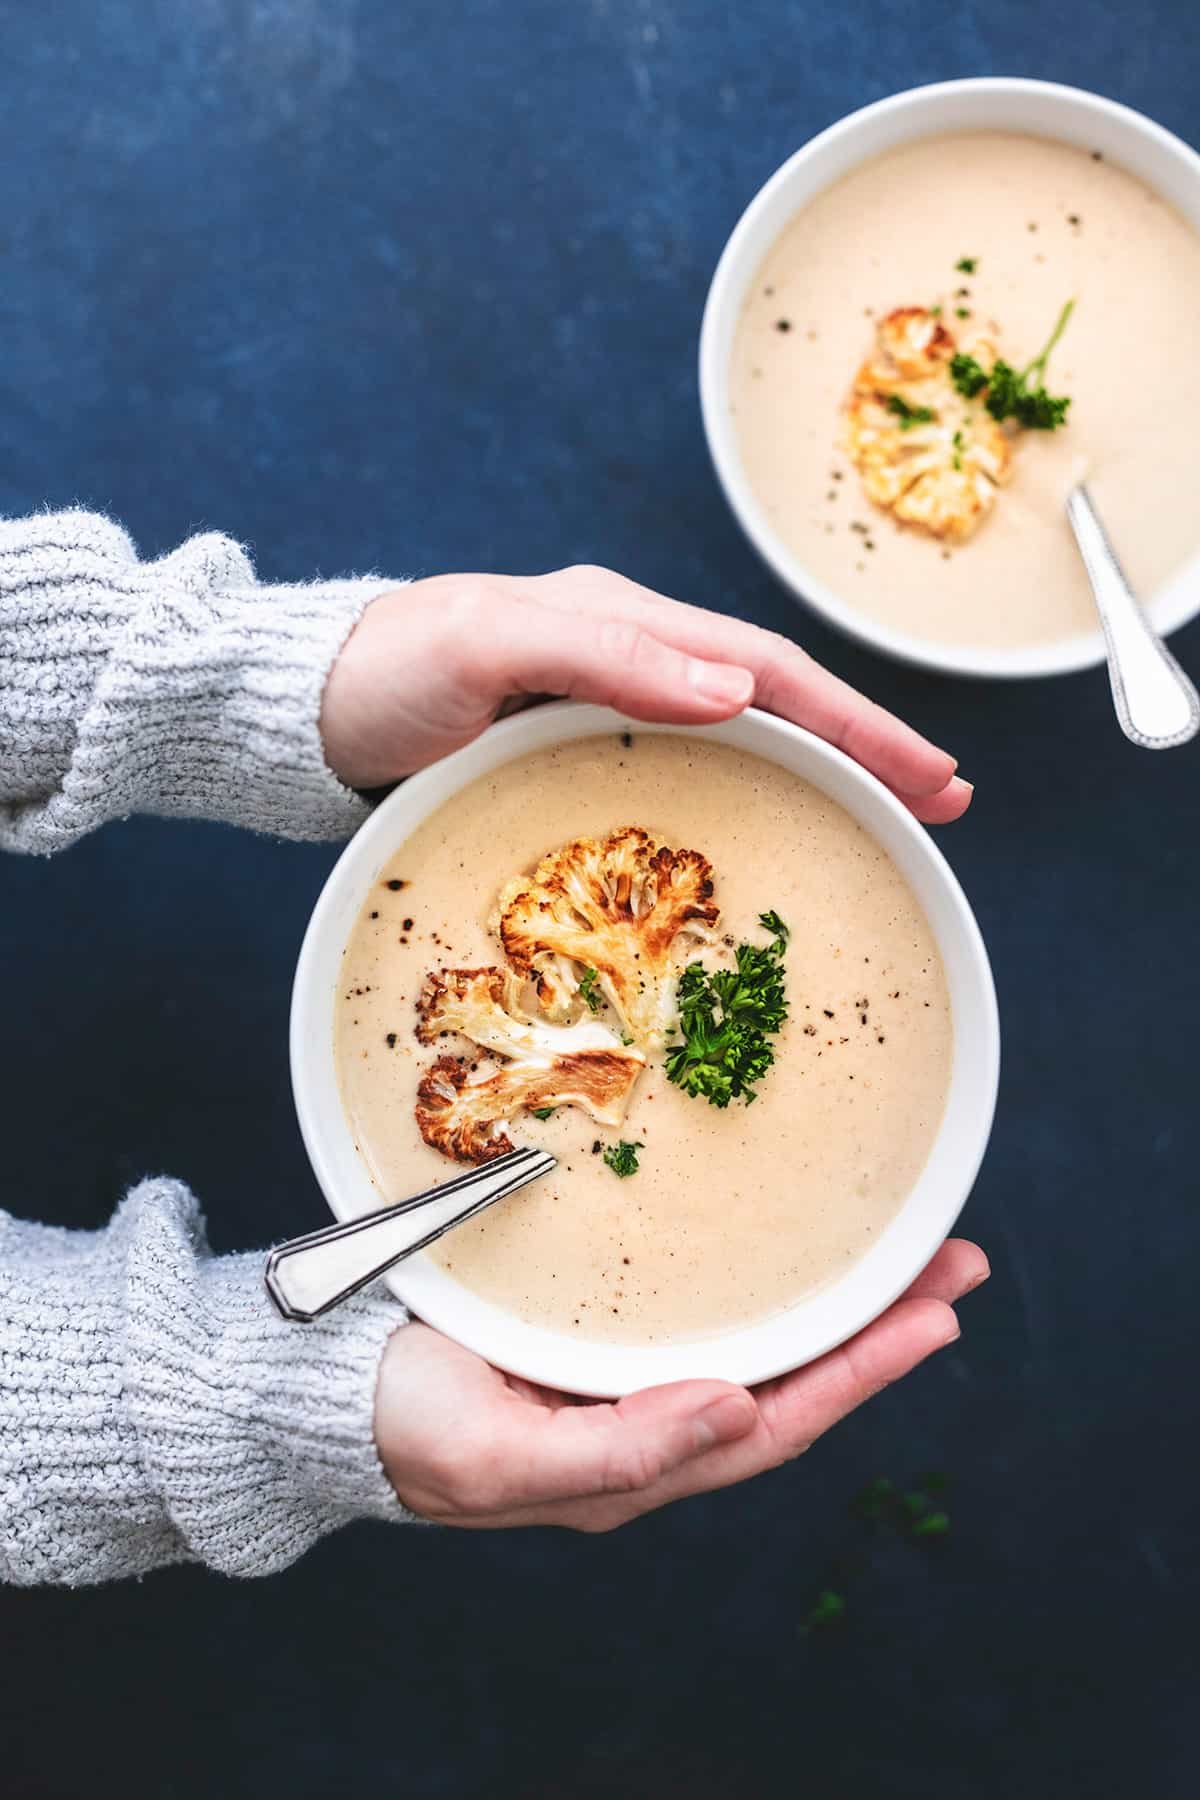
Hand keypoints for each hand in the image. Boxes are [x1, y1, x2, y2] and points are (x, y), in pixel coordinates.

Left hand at [321, 567, 971, 823]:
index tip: (927, 773)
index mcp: (623, 621)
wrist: (306, 707)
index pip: (767, 669)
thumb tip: (738, 689)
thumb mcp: (486, 642)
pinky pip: (689, 772)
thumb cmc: (386, 669)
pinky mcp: (577, 752)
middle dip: (866, 746)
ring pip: (742, 738)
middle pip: (775, 701)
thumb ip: (602, 650)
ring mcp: (607, 706)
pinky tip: (776, 828)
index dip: (853, 721)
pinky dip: (750, 795)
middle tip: (944, 804)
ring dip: (821, 772)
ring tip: (890, 815)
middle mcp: (629, 657)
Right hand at [374, 1238, 986, 1530]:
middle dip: (879, 1325)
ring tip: (905, 1249)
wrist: (318, 1394)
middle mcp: (650, 1425)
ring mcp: (627, 1379)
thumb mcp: (500, 1457)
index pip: (779, 1422)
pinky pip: (709, 1312)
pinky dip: (769, 1284)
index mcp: (637, 1464)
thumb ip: (617, 1452)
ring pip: (759, 1342)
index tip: (937, 1316)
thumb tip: (735, 1410)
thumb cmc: (399, 1428)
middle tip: (955, 1260)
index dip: (864, 1372)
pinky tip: (795, 1255)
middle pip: (792, 1380)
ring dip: (838, 1300)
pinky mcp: (597, 1334)